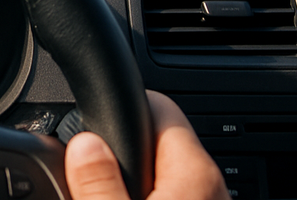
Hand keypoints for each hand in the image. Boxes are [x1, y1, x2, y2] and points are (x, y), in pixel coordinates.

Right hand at [66, 90, 227, 199]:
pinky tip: (121, 199)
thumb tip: (84, 144)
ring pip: (165, 172)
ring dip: (133, 176)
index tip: (92, 113)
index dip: (121, 105)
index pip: (160, 106)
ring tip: (99, 189)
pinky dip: (147, 193)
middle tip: (85, 164)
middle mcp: (212, 186)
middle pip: (158, 140)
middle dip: (122, 146)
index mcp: (195, 173)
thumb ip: (101, 182)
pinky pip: (171, 194)